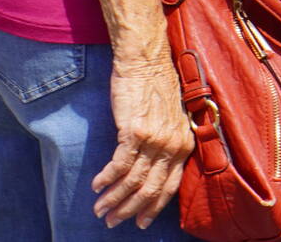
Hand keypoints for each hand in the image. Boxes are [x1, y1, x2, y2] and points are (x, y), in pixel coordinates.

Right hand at [92, 54, 193, 228]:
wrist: (146, 58)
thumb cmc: (157, 83)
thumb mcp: (174, 117)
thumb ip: (169, 141)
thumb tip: (155, 166)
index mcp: (184, 144)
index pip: (170, 187)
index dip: (153, 208)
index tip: (141, 222)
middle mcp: (172, 146)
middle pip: (150, 189)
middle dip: (130, 210)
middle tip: (113, 221)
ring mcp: (153, 140)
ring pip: (132, 181)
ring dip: (114, 198)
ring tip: (100, 209)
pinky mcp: (133, 131)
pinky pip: (119, 165)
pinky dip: (106, 179)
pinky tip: (97, 186)